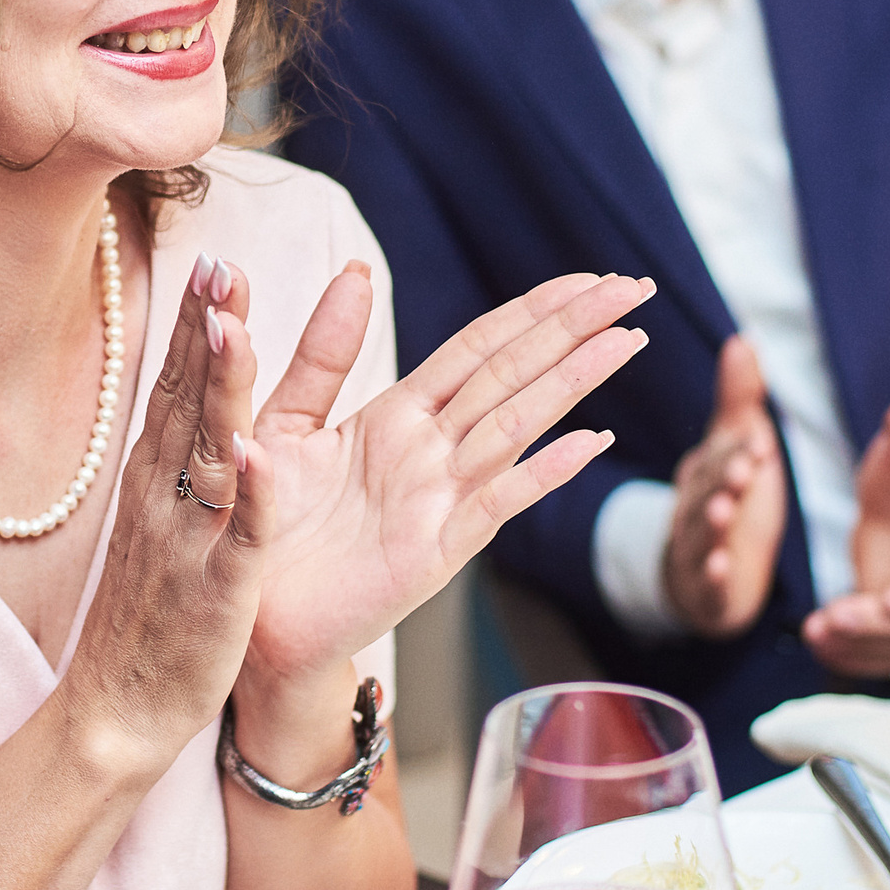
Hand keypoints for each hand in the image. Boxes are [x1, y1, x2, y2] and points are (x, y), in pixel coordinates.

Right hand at [55, 262, 268, 769]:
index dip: (194, 323)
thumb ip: (179, 455)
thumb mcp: (160, 518)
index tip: (213, 261)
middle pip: (185, 400)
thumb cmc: (149, 612)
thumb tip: (197, 392)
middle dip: (204, 331)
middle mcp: (164, 497)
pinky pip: (234, 537)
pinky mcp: (214, 591)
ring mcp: (185, 541)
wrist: (117, 708)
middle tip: (220, 264)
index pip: (175, 384)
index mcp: (156, 477)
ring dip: (220, 390)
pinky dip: (247, 495)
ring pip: (208, 453)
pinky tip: (256, 454)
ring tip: (233, 328)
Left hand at [218, 262, 654, 687]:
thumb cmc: (268, 525)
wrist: (254, 618)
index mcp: (399, 416)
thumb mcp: (285, 423)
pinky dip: (543, 471)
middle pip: (513, 374)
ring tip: (627, 340)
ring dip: (572, 380)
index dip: (534, 309)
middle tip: (635, 287)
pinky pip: (495, 503)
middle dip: (573, 329)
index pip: (481, 348)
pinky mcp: (433, 551)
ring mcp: (440, 500)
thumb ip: (324, 352)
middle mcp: (431, 452)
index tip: (590, 276)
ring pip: (516, 424)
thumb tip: (357, 270)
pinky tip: (590, 440)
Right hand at [661, 336, 787, 638]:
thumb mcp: (735, 449)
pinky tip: (720, 569)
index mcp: (702, 472)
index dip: (737, 449)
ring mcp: (697, 549)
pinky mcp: (707, 588)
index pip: (718, 456)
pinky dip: (712, 576)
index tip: (759, 440)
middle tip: (742, 470)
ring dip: (712, 523)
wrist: (700, 575)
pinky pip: (707, 582)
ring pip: (701, 535)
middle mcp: (694, 507)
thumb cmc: (726, 499)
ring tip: (724, 512)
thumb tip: (742, 339)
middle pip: (705, 491)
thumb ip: (739, 399)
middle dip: (722, 479)